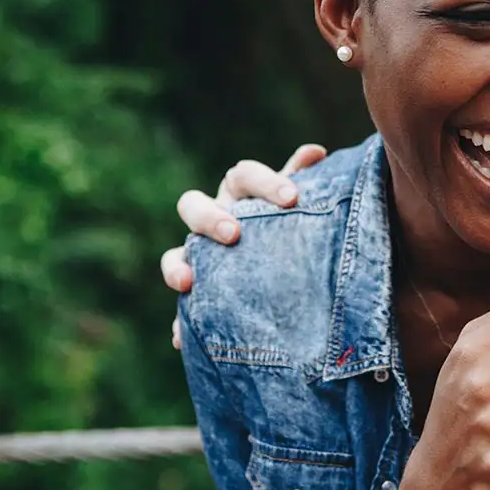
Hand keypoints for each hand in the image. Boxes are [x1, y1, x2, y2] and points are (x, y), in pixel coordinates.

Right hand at [163, 143, 325, 346]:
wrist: (286, 272)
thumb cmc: (292, 227)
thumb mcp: (299, 207)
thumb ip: (302, 179)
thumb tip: (316, 150)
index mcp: (240, 191)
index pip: (243, 175)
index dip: (264, 182)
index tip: (291, 198)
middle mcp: (213, 217)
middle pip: (193, 204)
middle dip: (210, 217)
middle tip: (233, 234)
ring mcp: (198, 254)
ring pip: (173, 253)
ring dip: (176, 266)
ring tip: (186, 282)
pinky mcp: (197, 292)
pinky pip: (181, 308)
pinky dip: (180, 323)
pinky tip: (180, 338)